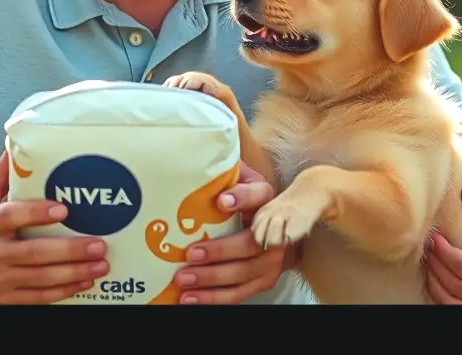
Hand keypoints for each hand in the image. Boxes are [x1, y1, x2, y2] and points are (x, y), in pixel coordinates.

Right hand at [0, 152, 109, 304]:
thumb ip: (3, 175)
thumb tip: (16, 145)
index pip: (12, 216)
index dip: (38, 213)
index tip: (64, 209)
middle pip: (34, 253)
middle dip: (71, 250)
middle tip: (99, 244)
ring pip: (42, 278)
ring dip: (75, 272)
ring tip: (101, 263)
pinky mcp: (7, 298)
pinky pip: (40, 297)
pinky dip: (65, 291)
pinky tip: (86, 281)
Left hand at [174, 161, 289, 303]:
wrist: (278, 225)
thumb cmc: (242, 200)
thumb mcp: (237, 181)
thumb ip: (223, 176)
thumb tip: (194, 163)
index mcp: (266, 201)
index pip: (259, 197)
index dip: (242, 198)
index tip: (221, 201)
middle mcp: (275, 231)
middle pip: (251, 244)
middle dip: (220, 251)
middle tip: (190, 254)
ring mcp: (272, 260)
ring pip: (244, 274)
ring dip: (212, 279)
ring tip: (184, 280)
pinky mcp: (264, 279)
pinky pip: (240, 293)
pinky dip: (215, 298)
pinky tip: (190, 298)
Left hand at [425, 187, 461, 304]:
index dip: (443, 252)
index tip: (434, 238)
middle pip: (455, 285)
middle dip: (435, 265)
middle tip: (428, 248)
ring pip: (452, 303)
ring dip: (435, 283)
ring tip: (430, 263)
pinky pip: (457, 313)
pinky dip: (442, 298)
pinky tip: (439, 281)